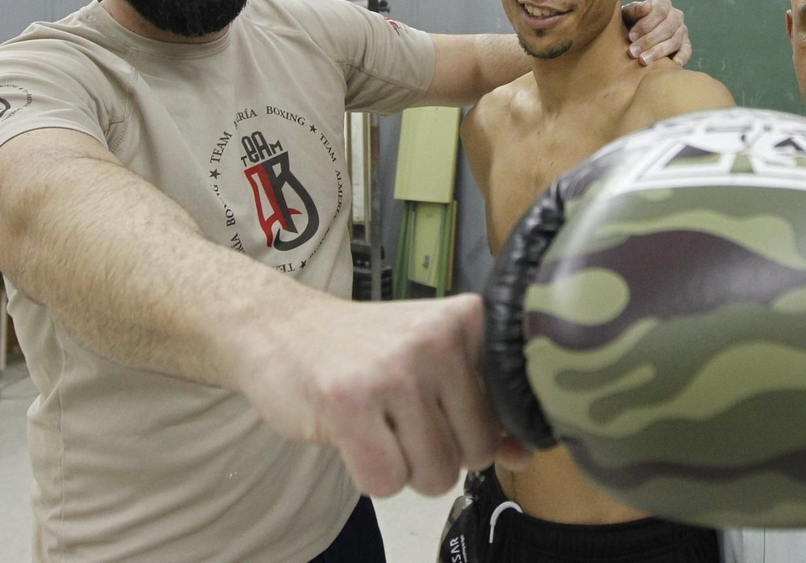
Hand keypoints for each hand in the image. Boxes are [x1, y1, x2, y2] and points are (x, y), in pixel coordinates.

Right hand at [234, 292, 530, 497]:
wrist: (279, 327)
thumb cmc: (362, 349)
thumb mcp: (430, 362)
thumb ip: (480, 406)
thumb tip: (526, 454)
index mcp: (467, 322)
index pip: (505, 414)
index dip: (471, 429)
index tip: (438, 410)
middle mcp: (438, 339)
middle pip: (474, 453)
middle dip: (438, 456)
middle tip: (400, 422)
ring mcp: (395, 369)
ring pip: (435, 474)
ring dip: (404, 469)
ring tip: (377, 426)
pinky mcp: (350, 402)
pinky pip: (387, 483)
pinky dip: (370, 476)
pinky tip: (353, 437)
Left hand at [621, 0, 690, 65]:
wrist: (633, 35)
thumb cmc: (629, 22)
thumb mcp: (627, 14)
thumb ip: (635, 9)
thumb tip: (645, 7)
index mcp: (663, 3)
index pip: (660, 10)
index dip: (645, 24)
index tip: (631, 36)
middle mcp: (676, 15)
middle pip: (667, 27)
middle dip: (648, 41)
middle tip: (633, 52)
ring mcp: (682, 30)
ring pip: (674, 41)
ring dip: (658, 52)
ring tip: (643, 60)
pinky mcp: (685, 44)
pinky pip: (686, 51)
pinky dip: (682, 57)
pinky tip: (673, 64)